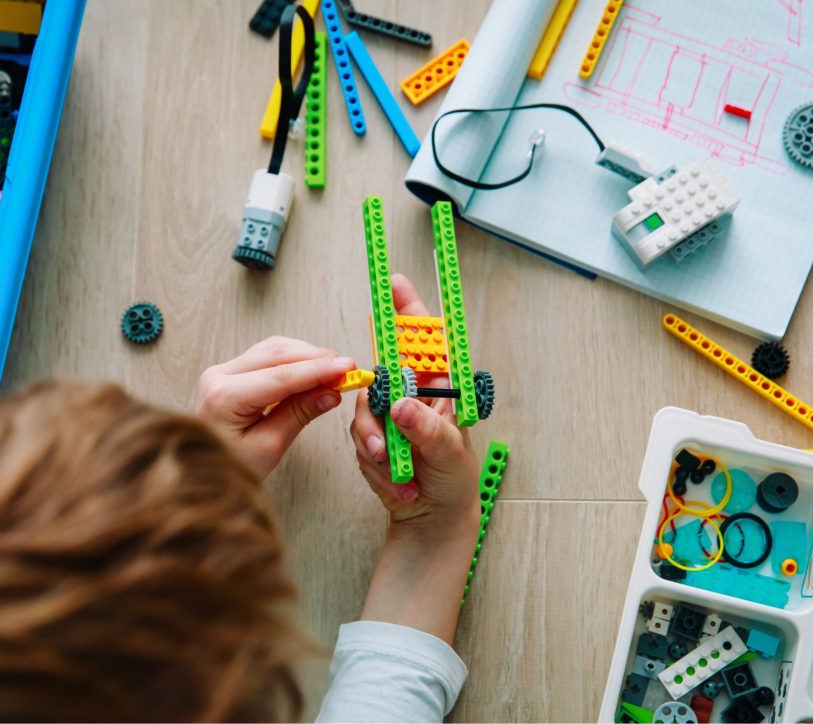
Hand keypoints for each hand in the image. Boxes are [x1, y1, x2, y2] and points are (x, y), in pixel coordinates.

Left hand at [193, 337, 354, 478]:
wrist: (193, 472)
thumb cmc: (226, 466)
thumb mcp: (267, 448)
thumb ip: (299, 415)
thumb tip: (330, 393)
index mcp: (223, 397)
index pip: (281, 376)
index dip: (318, 370)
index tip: (347, 368)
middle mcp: (218, 376)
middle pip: (276, 353)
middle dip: (315, 358)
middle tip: (348, 369)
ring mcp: (221, 371)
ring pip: (272, 349)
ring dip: (306, 355)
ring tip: (334, 370)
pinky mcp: (228, 373)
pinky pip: (265, 357)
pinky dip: (292, 360)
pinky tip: (311, 370)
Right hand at [349, 274, 479, 526]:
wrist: (432, 517)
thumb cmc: (454, 479)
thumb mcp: (450, 453)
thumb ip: (427, 430)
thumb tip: (402, 406)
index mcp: (440, 388)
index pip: (425, 341)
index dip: (410, 310)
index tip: (395, 284)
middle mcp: (411, 395)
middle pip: (384, 370)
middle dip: (380, 399)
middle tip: (387, 435)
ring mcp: (388, 414)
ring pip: (363, 408)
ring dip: (375, 441)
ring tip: (395, 469)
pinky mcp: (371, 436)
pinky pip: (358, 437)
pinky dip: (374, 462)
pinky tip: (397, 481)